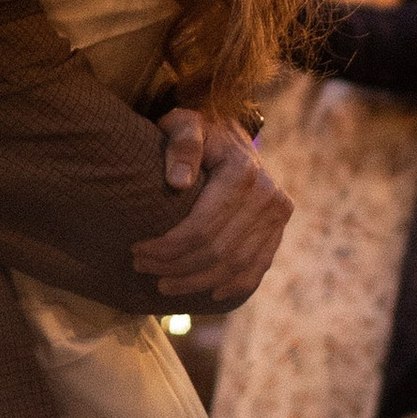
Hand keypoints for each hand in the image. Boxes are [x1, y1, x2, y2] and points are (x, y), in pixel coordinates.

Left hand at [136, 110, 290, 301]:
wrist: (232, 135)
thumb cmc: (200, 131)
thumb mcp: (184, 124)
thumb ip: (181, 144)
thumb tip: (178, 182)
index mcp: (242, 172)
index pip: (202, 227)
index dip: (167, 247)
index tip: (137, 252)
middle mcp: (267, 195)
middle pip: (217, 250)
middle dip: (176, 266)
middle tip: (142, 268)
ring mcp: (277, 214)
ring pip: (235, 265)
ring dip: (197, 281)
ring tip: (164, 285)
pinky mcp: (279, 227)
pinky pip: (258, 266)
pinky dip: (235, 284)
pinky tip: (210, 293)